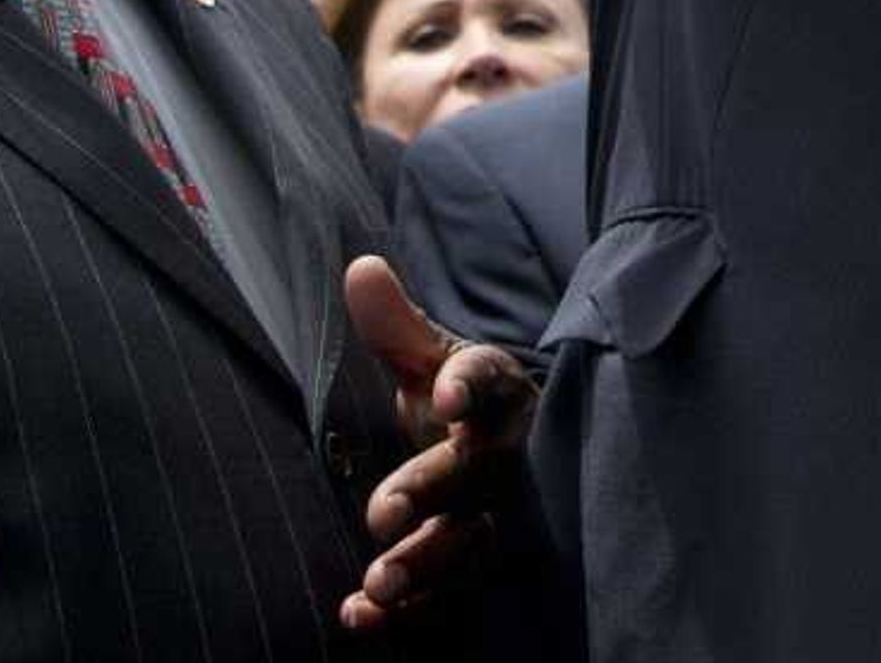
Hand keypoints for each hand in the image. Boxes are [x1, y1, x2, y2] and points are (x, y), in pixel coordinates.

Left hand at [337, 254, 536, 630]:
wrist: (521, 463)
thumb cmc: (466, 406)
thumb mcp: (435, 362)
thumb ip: (399, 328)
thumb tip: (359, 267)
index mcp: (495, 396)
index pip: (489, 381)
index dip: (467, 387)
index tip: (442, 395)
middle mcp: (506, 457)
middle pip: (476, 473)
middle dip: (430, 492)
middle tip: (381, 512)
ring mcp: (498, 516)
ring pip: (471, 543)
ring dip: (424, 563)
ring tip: (378, 582)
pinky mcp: (479, 566)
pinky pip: (450, 594)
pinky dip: (409, 612)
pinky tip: (362, 614)